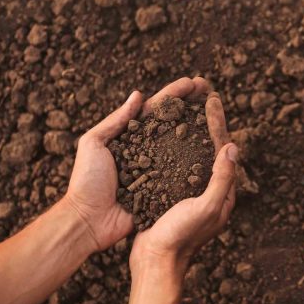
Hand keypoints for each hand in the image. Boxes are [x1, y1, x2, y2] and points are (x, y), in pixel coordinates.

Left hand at [63, 77, 210, 250]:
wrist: (89, 221)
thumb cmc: (87, 181)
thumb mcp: (94, 144)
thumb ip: (115, 121)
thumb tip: (139, 95)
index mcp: (131, 136)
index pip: (157, 108)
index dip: (175, 93)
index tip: (194, 82)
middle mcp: (148, 149)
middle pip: (174, 121)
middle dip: (193, 104)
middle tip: (210, 89)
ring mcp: (158, 168)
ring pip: (184, 144)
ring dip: (200, 127)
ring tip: (217, 112)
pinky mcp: (165, 188)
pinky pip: (185, 173)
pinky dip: (199, 160)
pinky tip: (214, 148)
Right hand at [129, 92, 236, 271]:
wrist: (156, 259)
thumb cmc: (181, 236)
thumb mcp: (206, 208)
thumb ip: (222, 178)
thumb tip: (233, 145)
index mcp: (223, 191)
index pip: (224, 147)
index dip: (218, 122)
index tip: (211, 99)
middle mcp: (210, 187)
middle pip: (212, 145)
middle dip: (209, 118)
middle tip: (204, 92)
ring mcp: (192, 189)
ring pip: (195, 150)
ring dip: (192, 126)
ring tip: (186, 105)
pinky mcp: (174, 191)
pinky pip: (179, 160)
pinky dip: (176, 142)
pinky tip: (165, 130)